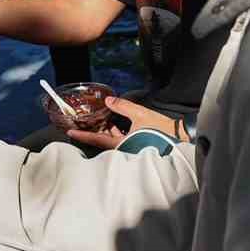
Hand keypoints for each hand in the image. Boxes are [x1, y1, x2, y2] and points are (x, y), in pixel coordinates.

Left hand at [65, 96, 187, 150]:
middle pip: (102, 140)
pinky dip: (114, 131)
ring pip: (111, 139)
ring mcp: (129, 150)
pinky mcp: (136, 147)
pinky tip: (115, 123)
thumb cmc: (161, 131)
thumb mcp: (140, 114)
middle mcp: (122, 150)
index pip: (96, 140)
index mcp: (121, 145)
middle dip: (92, 130)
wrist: (180, 141)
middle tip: (80, 122)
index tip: (69, 133)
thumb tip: (108, 100)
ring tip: (97, 118)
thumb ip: (122, 106)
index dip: (82, 135)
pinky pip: (120, 139)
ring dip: (104, 130)